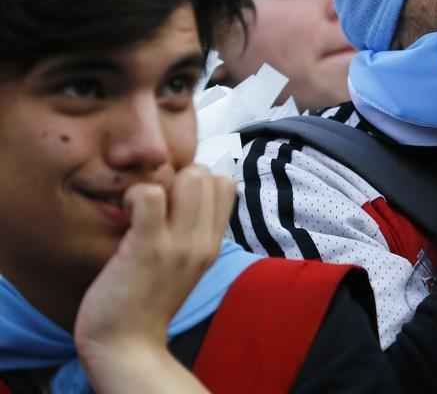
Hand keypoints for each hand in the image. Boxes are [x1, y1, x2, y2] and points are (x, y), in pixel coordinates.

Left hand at [75, 166, 234, 386]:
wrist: (126, 344)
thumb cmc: (147, 301)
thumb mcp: (185, 266)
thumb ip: (192, 233)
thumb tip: (183, 197)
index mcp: (213, 244)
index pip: (226, 185)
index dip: (197, 180)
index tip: (172, 198)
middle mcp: (203, 242)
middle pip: (208, 175)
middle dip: (178, 176)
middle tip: (154, 201)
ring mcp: (178, 244)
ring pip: (189, 178)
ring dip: (159, 182)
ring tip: (140, 207)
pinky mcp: (147, 247)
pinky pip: (150, 196)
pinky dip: (135, 195)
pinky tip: (126, 214)